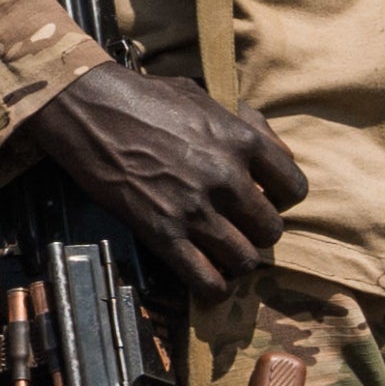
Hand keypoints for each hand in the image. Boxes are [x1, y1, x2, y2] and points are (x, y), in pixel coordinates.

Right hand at [24, 61, 300, 303]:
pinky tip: (208, 281)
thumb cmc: (147, 98)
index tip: (263, 199)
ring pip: (245, 260)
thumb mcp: (206, 97)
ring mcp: (195, 209)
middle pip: (270, 230)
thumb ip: (248, 125)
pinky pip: (207, 280)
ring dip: (237, 261)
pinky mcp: (163, 233)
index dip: (281, 198)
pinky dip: (213, 288)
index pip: (293, 188)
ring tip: (222, 253)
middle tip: (238, 228)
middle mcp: (226, 178)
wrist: (91, 111)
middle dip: (257, 233)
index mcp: (241, 141)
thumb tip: (282, 156)